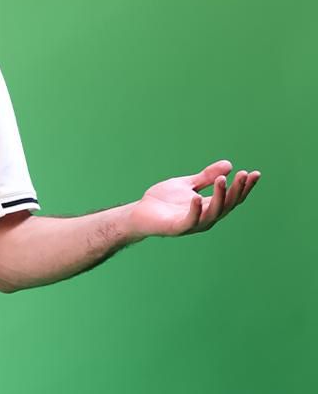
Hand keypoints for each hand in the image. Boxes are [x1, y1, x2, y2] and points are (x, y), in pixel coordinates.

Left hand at [130, 159, 259, 238]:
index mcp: (209, 207)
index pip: (233, 198)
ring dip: (220, 197)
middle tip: (243, 174)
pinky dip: (195, 210)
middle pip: (228, 205)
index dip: (245, 187)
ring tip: (222, 180)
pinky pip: (190, 221)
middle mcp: (205, 217)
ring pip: (213, 213)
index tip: (255, 173)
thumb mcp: (187, 184)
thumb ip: (205, 177)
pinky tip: (197, 197)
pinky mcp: (176, 228)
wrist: (138, 213)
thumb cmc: (162, 201)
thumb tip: (229, 165)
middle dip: (237, 190)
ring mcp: (192, 224)